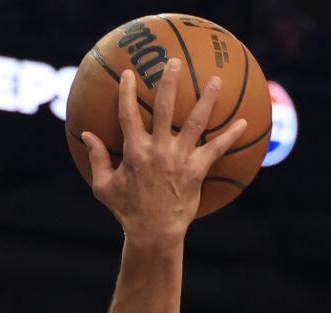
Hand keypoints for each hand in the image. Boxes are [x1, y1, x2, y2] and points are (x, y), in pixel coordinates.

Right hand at [80, 59, 247, 239]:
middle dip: (169, 83)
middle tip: (174, 62)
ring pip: (195, 123)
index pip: (127, 114)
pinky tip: (244, 123)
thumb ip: (96, 158)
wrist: (154, 232)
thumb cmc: (127, 210)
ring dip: (207, 99)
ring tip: (216, 80)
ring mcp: (179, 159)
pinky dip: (230, 136)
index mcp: (134, 151)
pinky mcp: (197, 171)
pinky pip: (216, 150)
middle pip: (164, 108)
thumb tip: (86, 135)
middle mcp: (158, 150)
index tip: (129, 73)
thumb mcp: (104, 186)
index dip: (126, 92)